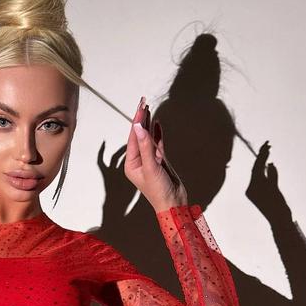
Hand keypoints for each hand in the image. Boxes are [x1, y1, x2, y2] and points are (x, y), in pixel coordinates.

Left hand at [124, 97, 187, 211]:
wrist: (173, 203)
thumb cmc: (159, 191)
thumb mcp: (151, 167)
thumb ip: (146, 146)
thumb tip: (138, 128)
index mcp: (131, 164)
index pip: (133, 138)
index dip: (136, 122)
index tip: (140, 108)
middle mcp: (138, 161)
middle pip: (139, 136)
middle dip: (140, 119)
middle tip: (143, 102)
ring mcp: (150, 160)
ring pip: (148, 138)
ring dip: (148, 124)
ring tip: (148, 108)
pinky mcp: (160, 161)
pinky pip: (157, 144)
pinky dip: (157, 133)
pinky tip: (156, 123)